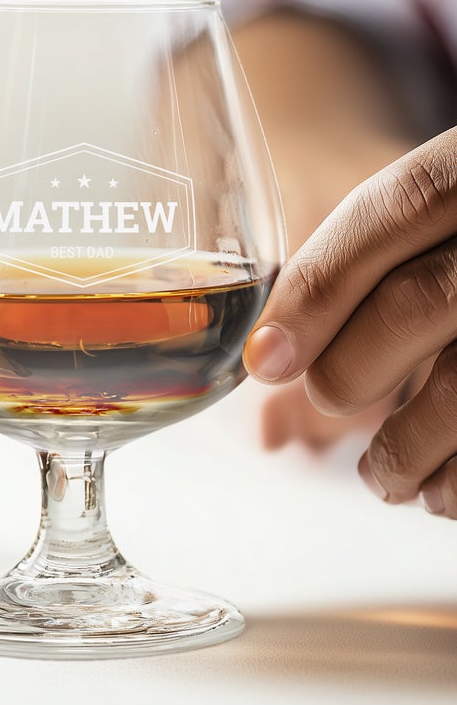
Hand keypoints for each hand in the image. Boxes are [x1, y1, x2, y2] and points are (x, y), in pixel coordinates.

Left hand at [243, 128, 456, 514]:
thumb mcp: (437, 219)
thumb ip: (367, 260)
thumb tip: (268, 354)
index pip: (395, 209)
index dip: (319, 288)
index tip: (266, 360)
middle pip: (419, 302)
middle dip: (350, 371)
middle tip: (326, 397)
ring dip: (405, 450)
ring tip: (382, 479)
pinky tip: (441, 495)